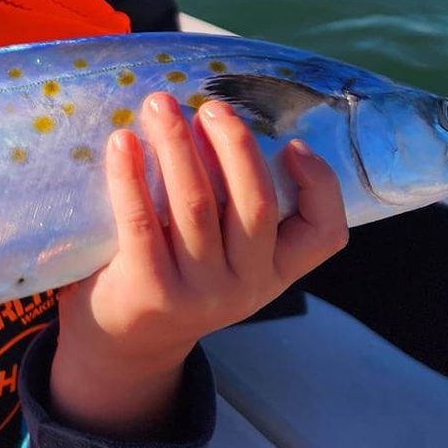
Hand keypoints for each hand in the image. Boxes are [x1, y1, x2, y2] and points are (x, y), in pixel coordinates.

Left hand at [51, 93, 348, 437]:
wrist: (124, 343)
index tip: (293, 144)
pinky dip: (131, 177)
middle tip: (212, 107)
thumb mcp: (225, 256)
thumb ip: (235, 208)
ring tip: (159, 105)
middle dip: (236, 146)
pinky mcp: (149, 291)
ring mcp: (199, 293)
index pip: (325, 235)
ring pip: (195, 205)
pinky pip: (142, 223)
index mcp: (273, 271)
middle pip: (254, 205)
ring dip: (177, 145)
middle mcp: (245, 285)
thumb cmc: (177, 275)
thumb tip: (222, 122)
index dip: (321, 186)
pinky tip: (122, 142)